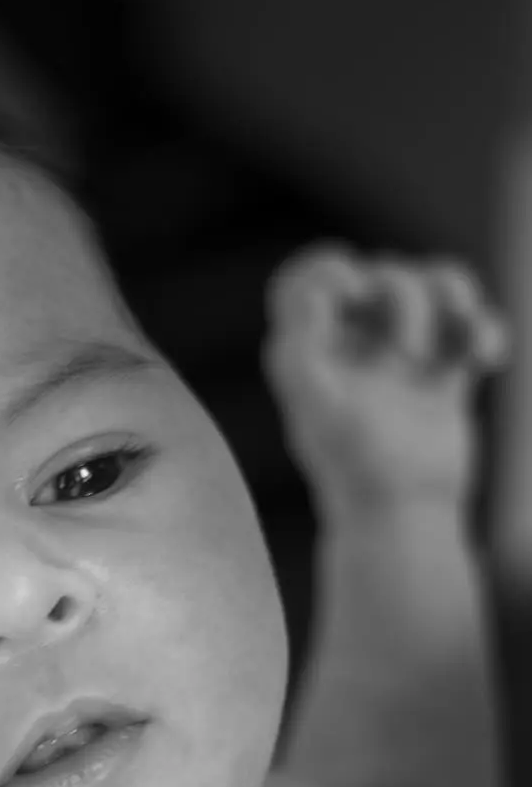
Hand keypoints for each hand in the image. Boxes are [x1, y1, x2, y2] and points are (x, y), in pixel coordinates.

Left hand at [263, 247, 507, 518]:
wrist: (405, 516)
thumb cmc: (353, 464)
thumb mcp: (316, 403)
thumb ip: (301, 344)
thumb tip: (315, 291)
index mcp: (309, 352)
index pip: (306, 282)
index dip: (329, 270)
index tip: (352, 293)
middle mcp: (350, 349)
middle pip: (380, 276)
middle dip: (404, 299)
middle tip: (408, 354)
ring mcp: (400, 359)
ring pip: (430, 285)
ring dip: (453, 298)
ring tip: (466, 341)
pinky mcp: (442, 374)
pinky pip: (468, 322)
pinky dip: (483, 330)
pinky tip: (486, 360)